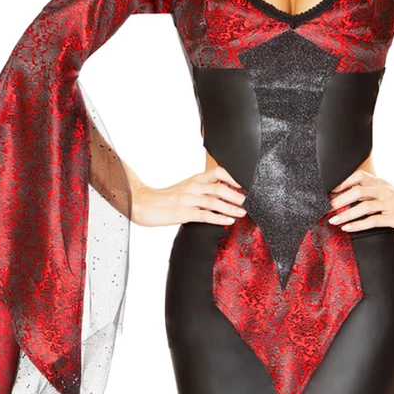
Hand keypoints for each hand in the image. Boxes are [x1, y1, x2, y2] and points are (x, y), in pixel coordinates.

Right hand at [130, 166, 246, 226]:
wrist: (141, 204)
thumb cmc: (164, 198)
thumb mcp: (184, 189)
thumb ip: (201, 189)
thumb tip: (222, 192)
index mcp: (194, 180)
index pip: (217, 172)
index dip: (233, 176)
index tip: (247, 183)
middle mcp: (192, 187)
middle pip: (219, 187)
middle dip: (237, 195)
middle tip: (251, 201)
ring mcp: (187, 200)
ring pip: (214, 201)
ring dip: (231, 207)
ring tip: (244, 212)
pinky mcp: (182, 213)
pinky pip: (204, 215)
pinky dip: (218, 218)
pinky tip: (229, 221)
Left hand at [327, 169, 393, 234]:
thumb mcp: (392, 194)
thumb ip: (375, 194)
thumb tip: (354, 197)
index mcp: (383, 184)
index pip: (359, 176)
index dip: (342, 182)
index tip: (329, 191)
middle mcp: (385, 191)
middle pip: (357, 190)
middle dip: (339, 199)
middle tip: (327, 208)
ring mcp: (390, 204)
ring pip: (362, 206)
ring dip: (345, 214)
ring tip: (333, 220)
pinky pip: (372, 221)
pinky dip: (357, 225)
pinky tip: (347, 228)